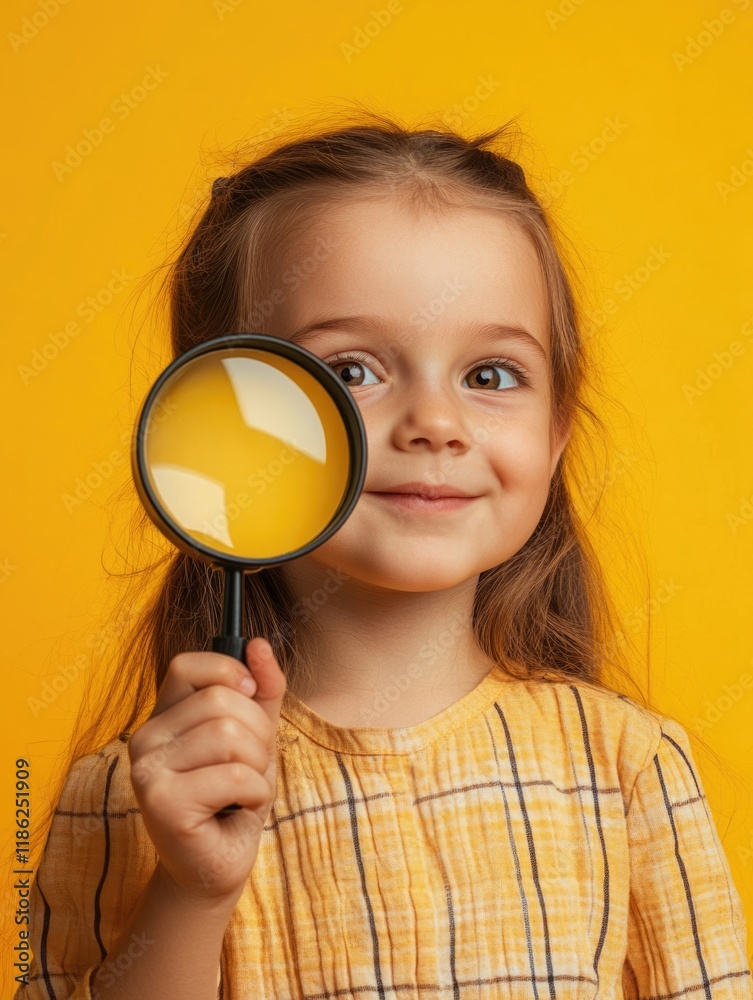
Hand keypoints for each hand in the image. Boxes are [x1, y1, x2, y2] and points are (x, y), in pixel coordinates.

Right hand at [127, 637, 285, 905]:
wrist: (217, 866)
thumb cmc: (235, 797)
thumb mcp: (258, 735)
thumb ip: (263, 689)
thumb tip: (259, 644)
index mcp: (163, 716)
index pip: (187, 665)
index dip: (229, 673)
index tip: (249, 697)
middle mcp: (144, 738)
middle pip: (221, 701)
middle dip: (259, 734)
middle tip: (251, 767)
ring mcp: (147, 771)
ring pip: (230, 737)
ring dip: (258, 767)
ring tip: (244, 789)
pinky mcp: (161, 803)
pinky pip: (236, 776)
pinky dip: (256, 794)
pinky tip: (239, 810)